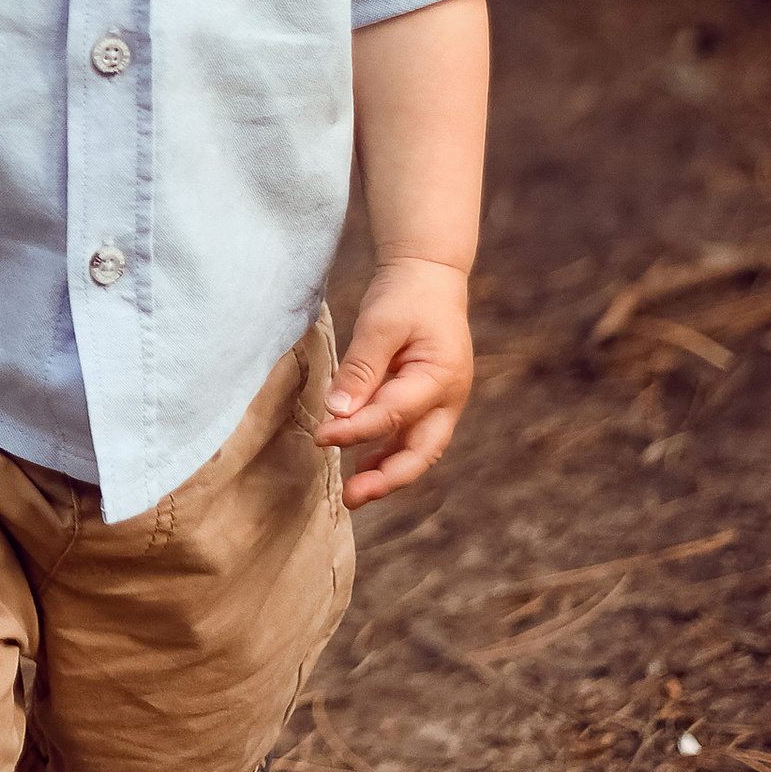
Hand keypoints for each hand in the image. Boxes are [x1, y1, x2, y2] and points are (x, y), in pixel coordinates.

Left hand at [318, 257, 473, 507]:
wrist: (429, 274)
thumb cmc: (407, 295)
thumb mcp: (380, 324)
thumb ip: (361, 369)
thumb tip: (338, 412)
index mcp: (441, 377)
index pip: (393, 414)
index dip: (356, 430)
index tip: (321, 436)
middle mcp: (449, 397)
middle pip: (421, 452)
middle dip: (387, 479)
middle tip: (351, 497)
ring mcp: (442, 402)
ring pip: (418, 450)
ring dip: (387, 472)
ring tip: (353, 492)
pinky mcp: (428, 401)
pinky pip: (411, 436)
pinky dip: (388, 453)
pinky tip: (363, 463)